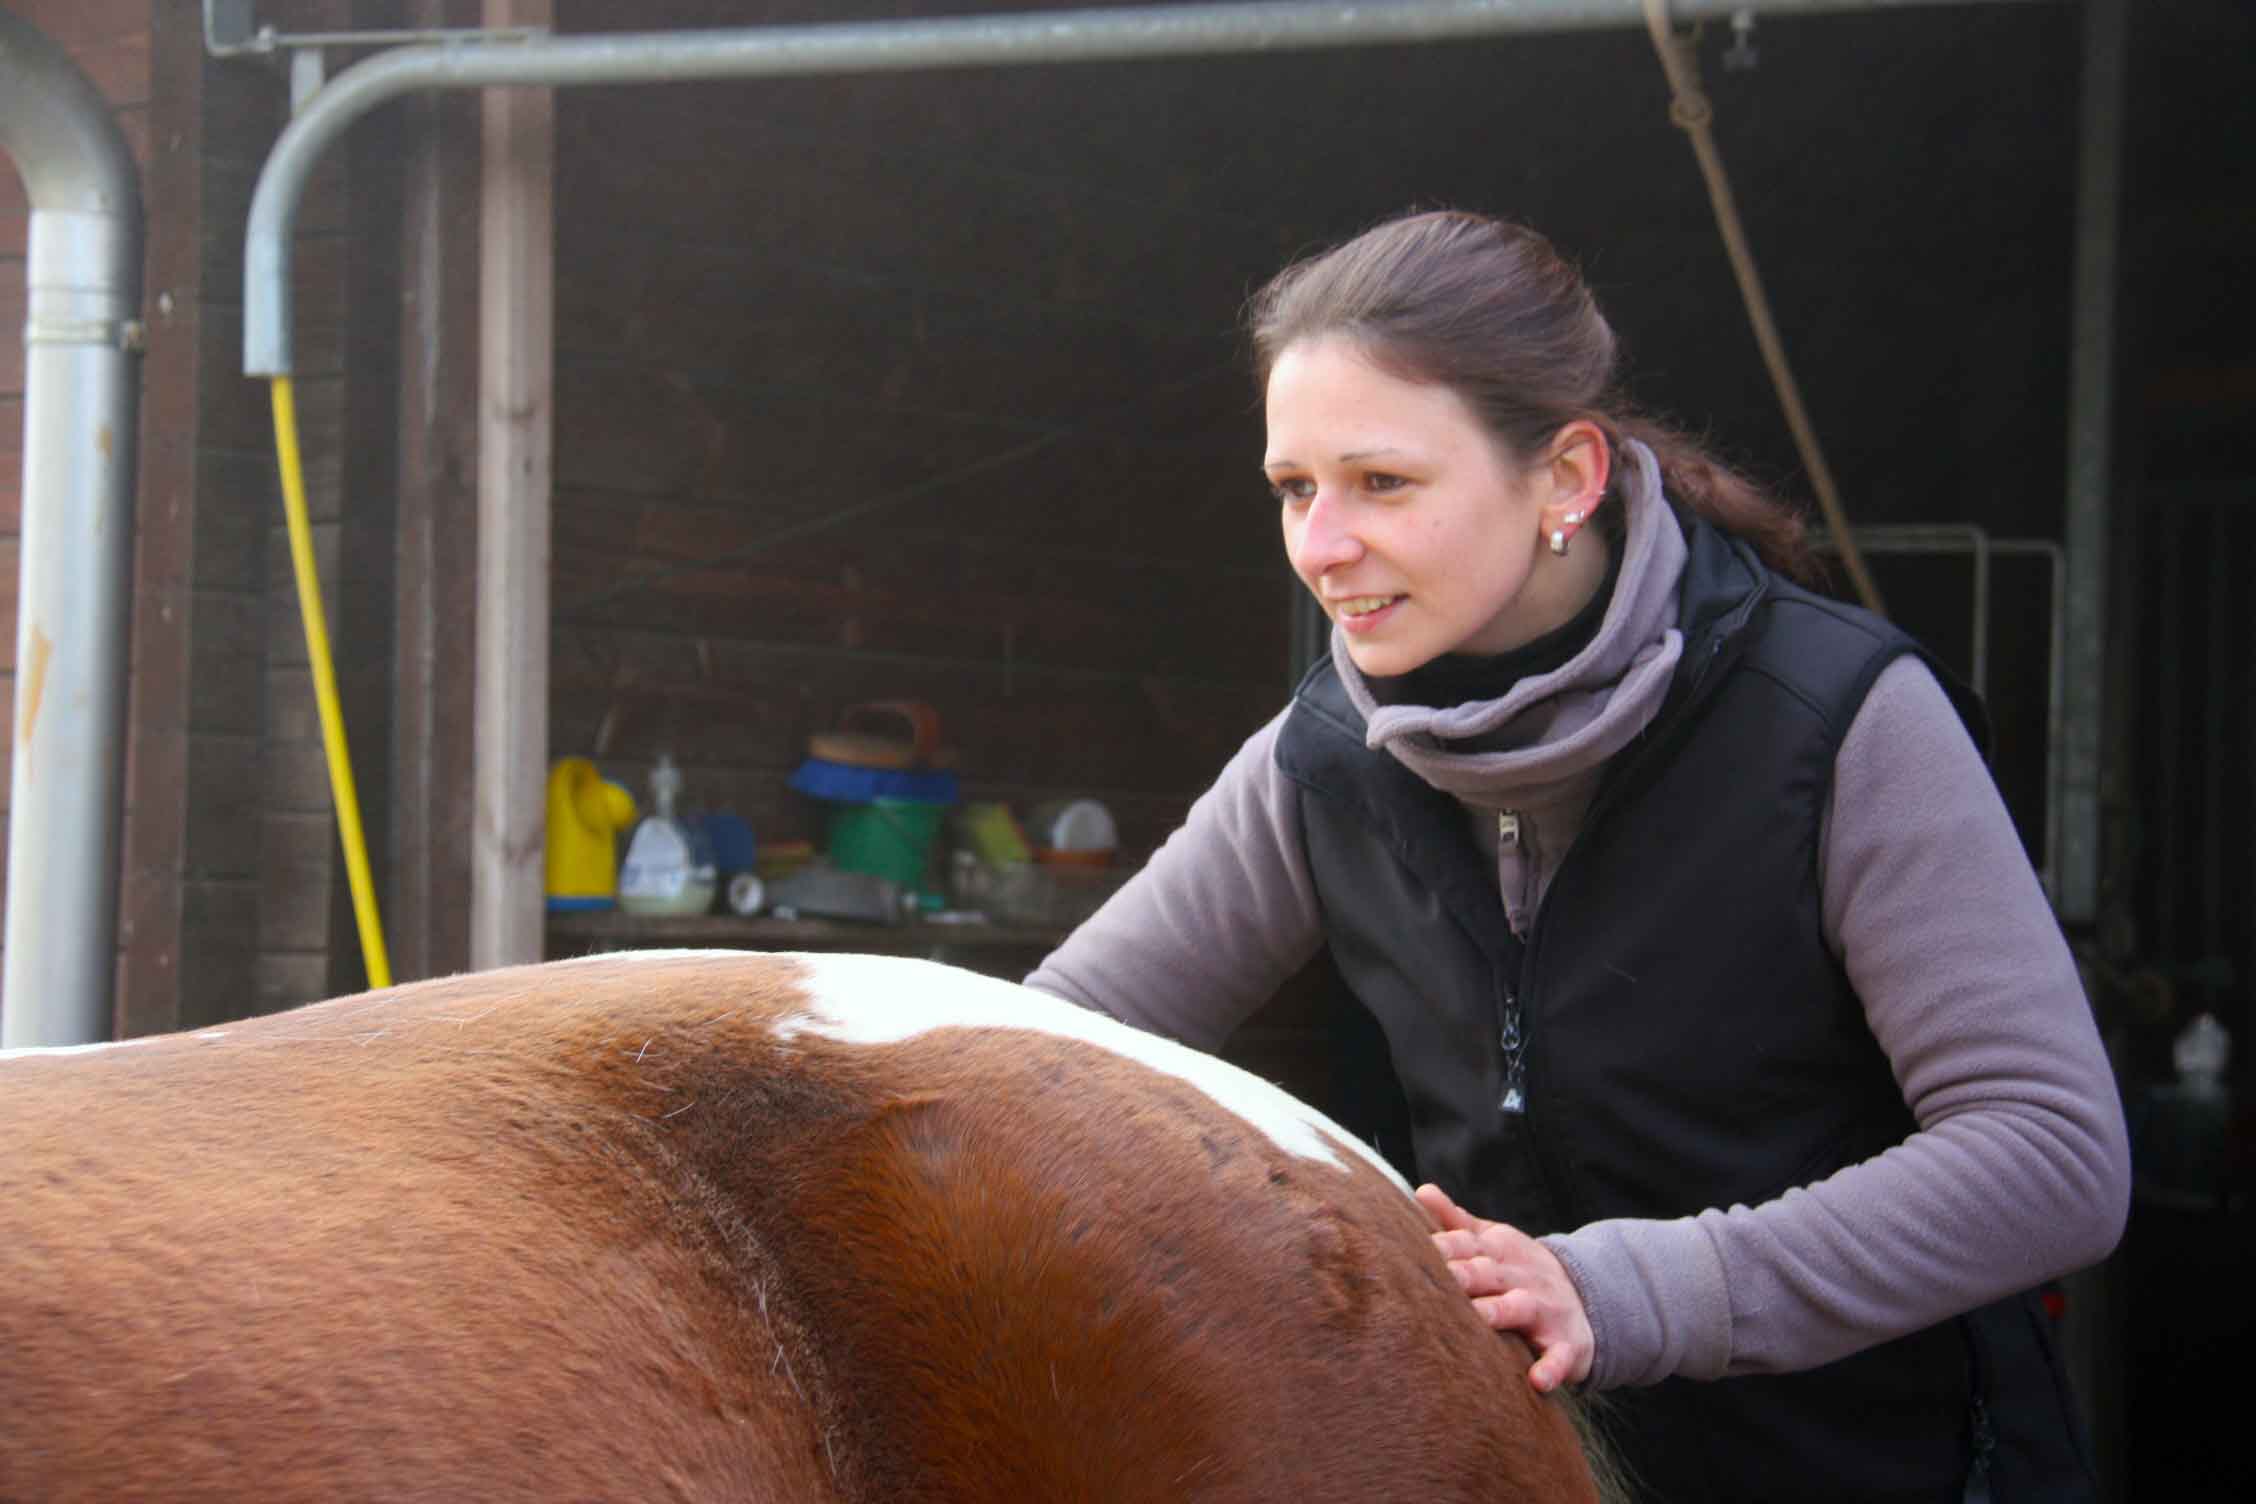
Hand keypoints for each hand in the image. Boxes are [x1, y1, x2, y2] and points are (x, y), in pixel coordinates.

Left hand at [1416, 1183, 1593, 1392]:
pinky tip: (1538, 1381)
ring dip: (1500, 1312)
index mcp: (1499, 1251)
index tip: (1419, 1248)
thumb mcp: (1494, 1241)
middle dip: (1466, 1274)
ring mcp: (1545, 1310)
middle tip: (1443, 1278)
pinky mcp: (1567, 1344)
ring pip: (1519, 1308)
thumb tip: (1421, 1191)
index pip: (1467, 1244)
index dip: (1444, 1246)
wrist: (1587, 1295)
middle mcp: (1521, 1277)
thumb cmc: (1519, 1270)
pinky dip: (1552, 1368)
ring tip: (1479, 1318)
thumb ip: (1457, 1221)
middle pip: (1488, 1272)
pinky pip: (1560, 1357)